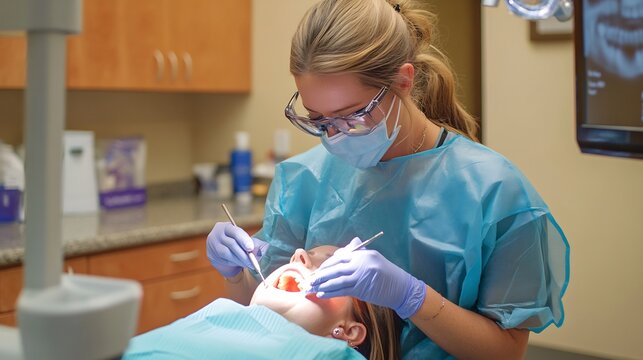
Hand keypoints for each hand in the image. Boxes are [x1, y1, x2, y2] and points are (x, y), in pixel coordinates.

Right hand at [206, 222, 268, 277]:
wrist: (220, 248)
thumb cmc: (235, 241)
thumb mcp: (242, 238)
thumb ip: (252, 242)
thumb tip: (264, 249)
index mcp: (225, 227)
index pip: (235, 232)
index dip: (243, 240)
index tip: (251, 248)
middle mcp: (217, 235)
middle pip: (231, 244)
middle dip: (243, 254)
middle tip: (253, 262)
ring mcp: (212, 245)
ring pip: (227, 254)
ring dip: (239, 260)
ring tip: (249, 264)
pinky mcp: (211, 255)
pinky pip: (224, 260)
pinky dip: (234, 263)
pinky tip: (241, 264)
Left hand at [309, 237, 425, 318]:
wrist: (402, 288)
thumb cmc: (388, 274)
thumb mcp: (375, 259)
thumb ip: (359, 254)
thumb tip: (345, 249)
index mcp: (364, 254)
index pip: (341, 256)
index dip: (328, 264)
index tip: (319, 270)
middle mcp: (361, 263)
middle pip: (336, 267)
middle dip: (322, 274)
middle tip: (311, 279)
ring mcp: (361, 276)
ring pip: (337, 279)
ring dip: (323, 284)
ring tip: (312, 287)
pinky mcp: (361, 289)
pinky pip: (342, 290)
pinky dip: (331, 292)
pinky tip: (322, 294)